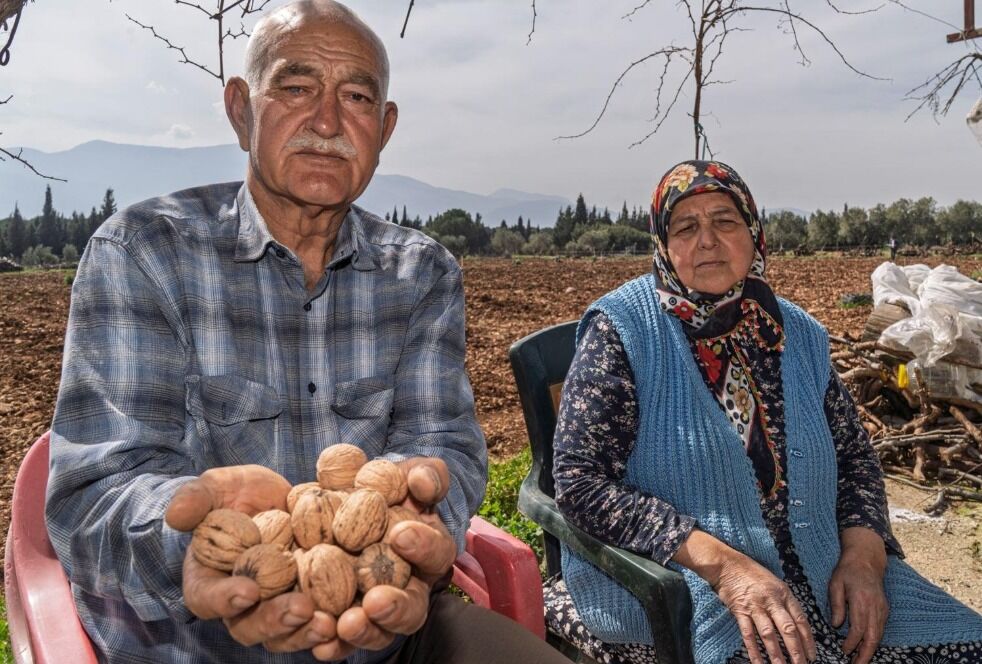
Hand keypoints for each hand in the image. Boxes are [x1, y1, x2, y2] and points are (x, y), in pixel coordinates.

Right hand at [166, 465, 339, 651]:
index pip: (208, 599)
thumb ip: (197, 498)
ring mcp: (277, 608)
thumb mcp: (218, 487)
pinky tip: (351, 619)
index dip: (224, 599)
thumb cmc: (240, 494)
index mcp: (210, 581)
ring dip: (306, 632)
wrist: (283, 497)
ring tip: (328, 622)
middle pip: (251, 625)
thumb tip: (175, 514)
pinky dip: (335, 629)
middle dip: (275, 620)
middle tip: (299, 608)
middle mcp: (242, 605)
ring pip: (287, 633)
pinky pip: (319, 624)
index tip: (247, 591)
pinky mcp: (311, 604)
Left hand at [310, 457, 456, 660]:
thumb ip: (426, 474)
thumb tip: (422, 482)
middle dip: (394, 607)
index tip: (401, 535)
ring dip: (364, 631)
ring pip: (378, 630)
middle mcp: (408, 586)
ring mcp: (376, 607)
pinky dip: (332, 644)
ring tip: (345, 624)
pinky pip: (341, 639)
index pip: (436, 553)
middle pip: (411, 608)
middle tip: (375, 601)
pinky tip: (319, 645)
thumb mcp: (413, 473)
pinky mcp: (344, 616)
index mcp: (430, 552)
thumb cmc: (392, 486)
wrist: (356, 500)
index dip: (423, 546)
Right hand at [674, 530, 814, 663]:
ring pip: (769, 635)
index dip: (808, 640)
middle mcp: (772, 601)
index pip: (800, 620)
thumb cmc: (752, 573)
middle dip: (796, 651)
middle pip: (788, 629)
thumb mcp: (774, 583)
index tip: (812, 655)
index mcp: (784, 594)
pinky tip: (758, 663)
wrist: (727, 564)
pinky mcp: (740, 611)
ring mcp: (755, 606)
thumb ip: (784, 602)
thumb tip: (796, 624)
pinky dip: (754, 651)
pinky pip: (748, 634)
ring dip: (776, 654)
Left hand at [829, 527, 888, 663]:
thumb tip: (836, 625)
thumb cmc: (847, 571)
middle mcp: (875, 607)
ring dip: (871, 650)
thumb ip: (836, 605)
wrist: (866, 560)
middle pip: (873, 637)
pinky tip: (867, 647)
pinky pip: (881, 629)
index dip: (851, 643)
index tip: (843, 651)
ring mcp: (882, 609)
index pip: (858, 629)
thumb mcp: (835, 584)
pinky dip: (875, 640)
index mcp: (861, 601)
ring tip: (860, 661)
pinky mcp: (885, 609)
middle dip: (866, 654)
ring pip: (879, 635)